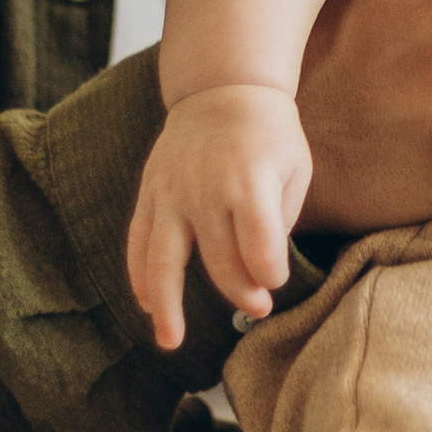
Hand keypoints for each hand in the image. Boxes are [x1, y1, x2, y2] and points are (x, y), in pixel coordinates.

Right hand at [128, 84, 311, 350]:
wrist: (223, 88)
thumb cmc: (269, 135)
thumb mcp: (294, 169)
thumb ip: (280, 221)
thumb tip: (260, 274)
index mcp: (250, 183)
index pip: (260, 247)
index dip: (270, 275)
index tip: (276, 282)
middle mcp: (205, 191)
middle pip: (219, 261)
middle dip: (240, 292)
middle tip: (258, 308)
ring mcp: (171, 193)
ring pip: (162, 261)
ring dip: (168, 306)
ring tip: (171, 342)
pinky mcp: (150, 193)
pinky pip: (138, 241)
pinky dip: (139, 275)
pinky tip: (147, 304)